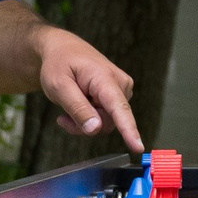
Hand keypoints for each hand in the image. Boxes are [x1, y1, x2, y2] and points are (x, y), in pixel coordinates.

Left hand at [36, 27, 142, 150]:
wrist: (64, 50)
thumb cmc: (59, 64)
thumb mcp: (59, 86)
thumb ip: (77, 108)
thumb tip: (95, 129)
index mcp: (105, 78)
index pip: (119, 108)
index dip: (128, 129)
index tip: (138, 147)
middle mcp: (121, 84)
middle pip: (108, 122)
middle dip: (85, 126)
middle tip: (63, 119)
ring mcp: (122, 89)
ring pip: (107, 123)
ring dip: (86, 122)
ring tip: (68, 109)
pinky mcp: (119, 95)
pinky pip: (107, 118)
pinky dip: (90, 117)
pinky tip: (78, 106)